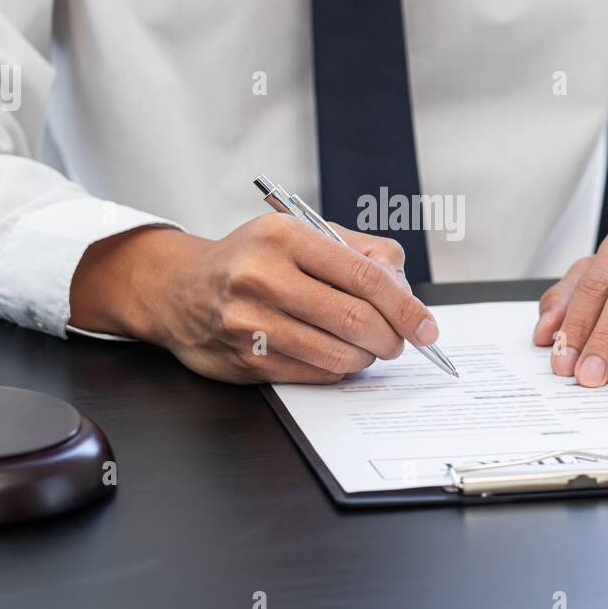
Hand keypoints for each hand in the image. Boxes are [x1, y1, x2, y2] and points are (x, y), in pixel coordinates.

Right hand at [69, 215, 438, 383]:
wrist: (179, 289)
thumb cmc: (252, 259)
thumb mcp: (301, 234)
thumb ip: (359, 252)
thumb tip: (405, 290)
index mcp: (284, 237)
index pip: (365, 276)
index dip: (406, 307)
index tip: (428, 327)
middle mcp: (263, 277)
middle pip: (356, 319)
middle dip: (392, 338)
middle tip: (399, 342)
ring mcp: (250, 322)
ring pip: (338, 354)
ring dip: (366, 358)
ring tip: (367, 348)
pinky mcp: (246, 360)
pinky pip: (314, 374)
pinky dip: (337, 370)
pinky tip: (335, 355)